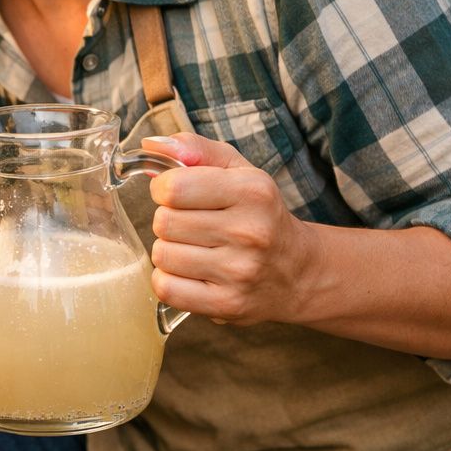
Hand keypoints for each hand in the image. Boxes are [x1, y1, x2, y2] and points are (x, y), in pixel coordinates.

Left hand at [142, 133, 314, 325]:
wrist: (298, 271)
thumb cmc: (258, 214)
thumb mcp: (238, 170)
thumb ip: (194, 148)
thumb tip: (152, 145)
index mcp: (253, 191)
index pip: (172, 188)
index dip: (164, 189)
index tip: (177, 194)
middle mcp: (250, 232)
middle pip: (163, 223)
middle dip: (169, 221)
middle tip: (193, 225)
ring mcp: (240, 272)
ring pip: (162, 255)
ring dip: (170, 251)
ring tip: (196, 249)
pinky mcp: (228, 305)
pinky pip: (166, 288)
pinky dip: (169, 280)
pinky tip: (191, 273)